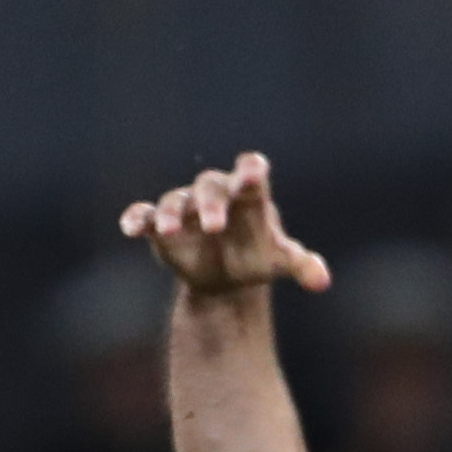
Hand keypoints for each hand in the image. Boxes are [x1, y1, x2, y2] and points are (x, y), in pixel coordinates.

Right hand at [117, 151, 333, 301]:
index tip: (253, 173)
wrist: (228, 274)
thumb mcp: (281, 261)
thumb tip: (322, 281)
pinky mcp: (160, 224)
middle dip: (211, 204)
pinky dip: (137, 218)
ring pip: (176, 200)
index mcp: (249, 195)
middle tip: (214, 226)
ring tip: (168, 231)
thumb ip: (302, 265)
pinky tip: (130, 228)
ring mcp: (187, 207)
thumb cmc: (257, 255)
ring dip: (171, 213)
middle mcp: (216, 194)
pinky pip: (145, 214)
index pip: (250, 172)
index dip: (251, 171)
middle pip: (211, 187)